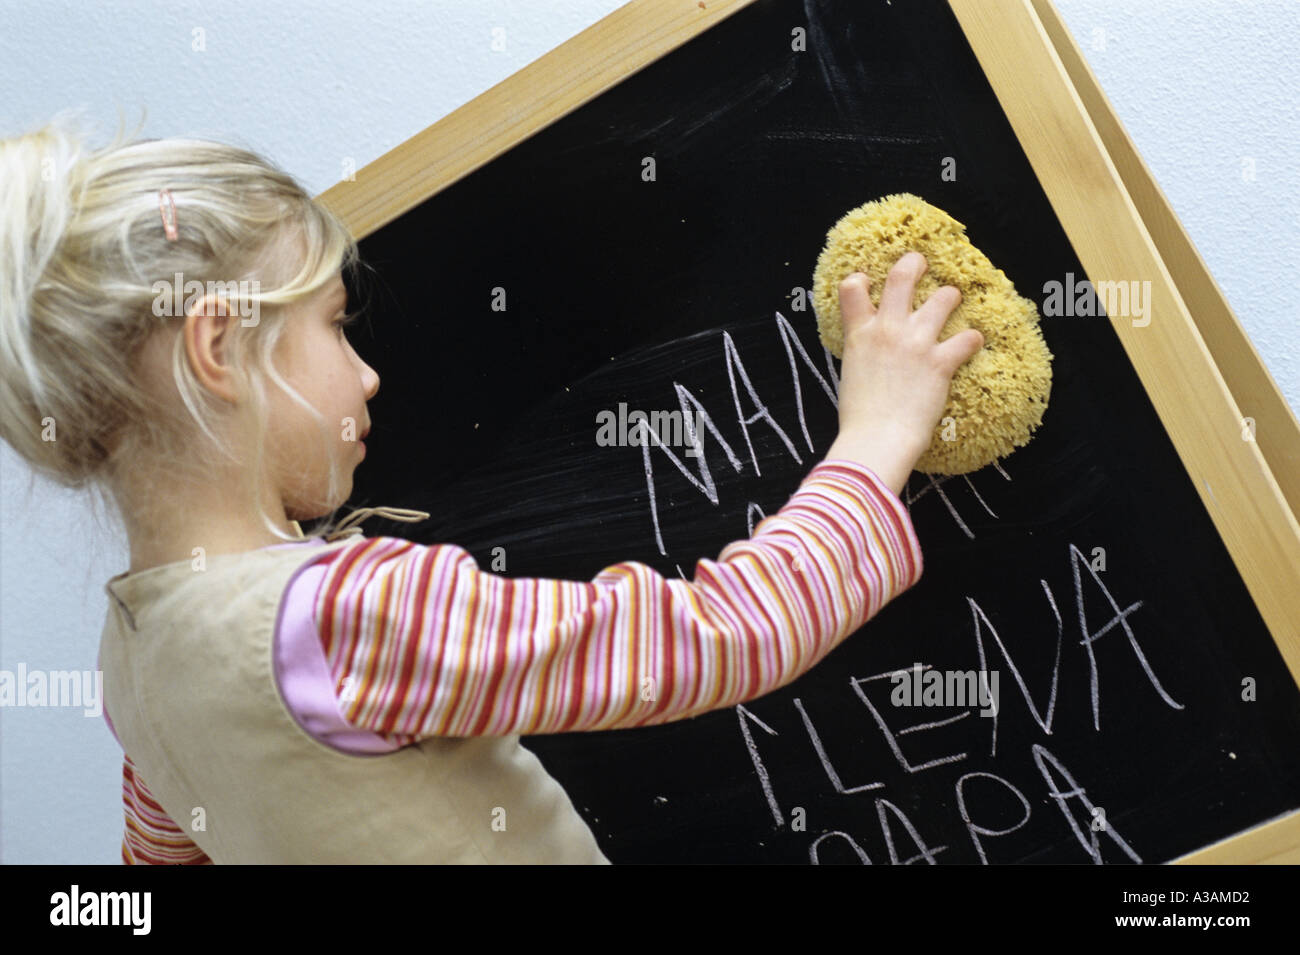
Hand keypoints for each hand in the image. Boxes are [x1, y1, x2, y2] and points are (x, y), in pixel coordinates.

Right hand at [826, 251, 983, 492]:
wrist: (876, 439)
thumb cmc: (859, 417)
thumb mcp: (850, 375)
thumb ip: (863, 354)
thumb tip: (872, 353)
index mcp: (859, 334)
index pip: (851, 287)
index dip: (861, 279)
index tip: (869, 282)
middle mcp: (887, 329)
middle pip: (902, 277)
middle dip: (915, 264)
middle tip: (922, 263)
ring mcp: (915, 343)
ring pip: (943, 297)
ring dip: (951, 297)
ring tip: (953, 300)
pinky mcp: (940, 362)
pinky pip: (968, 339)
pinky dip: (973, 340)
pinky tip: (974, 343)